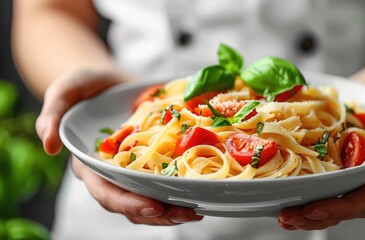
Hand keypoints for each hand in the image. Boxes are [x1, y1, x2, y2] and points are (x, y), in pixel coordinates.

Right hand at [37, 69, 202, 224]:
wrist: (108, 82)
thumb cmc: (85, 86)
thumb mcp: (66, 90)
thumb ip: (52, 112)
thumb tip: (48, 145)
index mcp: (90, 164)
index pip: (106, 192)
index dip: (128, 203)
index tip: (153, 206)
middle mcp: (111, 173)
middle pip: (133, 203)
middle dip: (160, 213)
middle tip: (187, 212)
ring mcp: (132, 170)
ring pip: (150, 199)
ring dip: (173, 209)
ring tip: (196, 209)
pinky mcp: (151, 162)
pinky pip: (164, 182)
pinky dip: (179, 190)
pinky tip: (199, 191)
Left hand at [278, 74, 364, 229]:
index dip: (342, 207)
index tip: (314, 209)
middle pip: (343, 204)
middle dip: (315, 215)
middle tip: (287, 217)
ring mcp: (346, 168)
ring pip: (327, 197)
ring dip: (303, 210)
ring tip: (280, 214)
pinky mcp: (330, 159)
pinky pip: (315, 179)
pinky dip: (298, 188)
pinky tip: (278, 191)